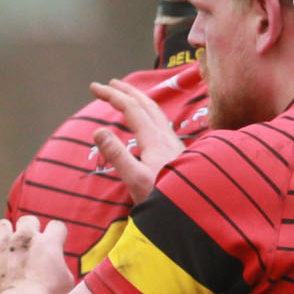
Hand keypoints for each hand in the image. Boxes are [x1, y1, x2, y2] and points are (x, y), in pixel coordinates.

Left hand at [0, 216, 72, 293]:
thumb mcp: (68, 284)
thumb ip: (61, 267)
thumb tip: (58, 266)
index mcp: (48, 243)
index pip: (56, 226)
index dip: (55, 236)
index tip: (53, 246)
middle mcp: (24, 238)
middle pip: (28, 220)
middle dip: (29, 231)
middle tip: (28, 249)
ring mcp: (1, 245)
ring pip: (1, 225)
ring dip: (4, 235)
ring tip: (6, 250)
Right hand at [89, 79, 184, 201]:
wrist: (198, 211)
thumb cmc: (166, 198)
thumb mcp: (136, 179)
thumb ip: (117, 155)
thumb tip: (98, 130)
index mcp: (154, 140)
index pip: (131, 108)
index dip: (112, 95)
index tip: (94, 87)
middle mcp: (166, 137)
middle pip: (146, 104)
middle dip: (127, 91)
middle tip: (110, 83)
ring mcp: (174, 144)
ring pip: (156, 113)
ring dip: (140, 100)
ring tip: (129, 97)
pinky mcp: (179, 154)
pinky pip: (161, 124)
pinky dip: (149, 114)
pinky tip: (149, 124)